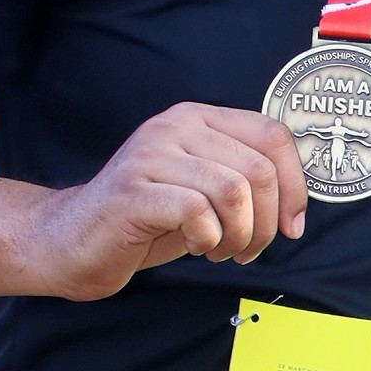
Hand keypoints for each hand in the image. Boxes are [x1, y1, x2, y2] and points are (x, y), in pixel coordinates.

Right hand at [14, 103, 310, 297]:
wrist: (74, 240)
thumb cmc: (146, 221)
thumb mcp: (205, 192)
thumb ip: (245, 181)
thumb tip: (296, 201)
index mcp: (198, 119)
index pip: (273, 135)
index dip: (295, 186)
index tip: (292, 225)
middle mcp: (175, 126)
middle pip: (259, 170)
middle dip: (266, 224)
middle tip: (247, 249)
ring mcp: (152, 155)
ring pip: (234, 191)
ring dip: (239, 235)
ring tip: (220, 250)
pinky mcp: (134, 189)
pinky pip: (198, 212)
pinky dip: (208, 240)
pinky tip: (196, 247)